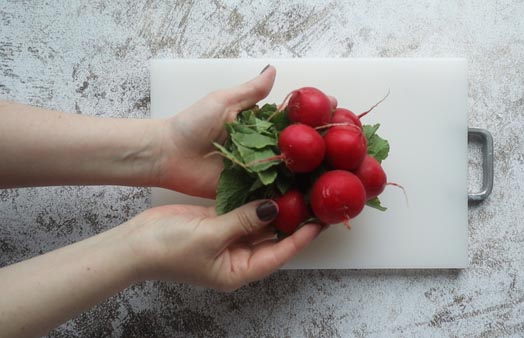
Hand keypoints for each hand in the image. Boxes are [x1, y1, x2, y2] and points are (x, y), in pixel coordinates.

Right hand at [125, 200, 321, 290]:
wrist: (135, 243)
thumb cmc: (169, 250)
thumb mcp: (211, 237)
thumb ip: (243, 221)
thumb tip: (274, 207)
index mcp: (239, 270)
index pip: (280, 253)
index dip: (302, 238)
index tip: (321, 222)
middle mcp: (238, 256)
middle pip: (273, 237)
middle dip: (293, 219)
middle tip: (315, 198)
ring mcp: (228, 237)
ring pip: (259, 220)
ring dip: (276, 205)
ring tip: (299, 186)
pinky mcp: (218, 221)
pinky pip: (243, 209)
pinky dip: (254, 197)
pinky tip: (270, 181)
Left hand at [153, 66, 337, 197]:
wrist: (169, 155)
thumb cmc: (192, 124)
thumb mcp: (223, 101)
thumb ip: (250, 91)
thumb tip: (273, 69)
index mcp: (259, 125)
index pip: (293, 119)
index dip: (314, 114)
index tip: (335, 108)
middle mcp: (264, 147)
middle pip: (298, 146)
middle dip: (321, 144)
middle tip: (346, 143)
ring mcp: (259, 169)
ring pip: (291, 170)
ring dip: (312, 171)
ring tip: (339, 170)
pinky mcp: (250, 190)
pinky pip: (274, 192)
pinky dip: (292, 193)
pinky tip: (315, 194)